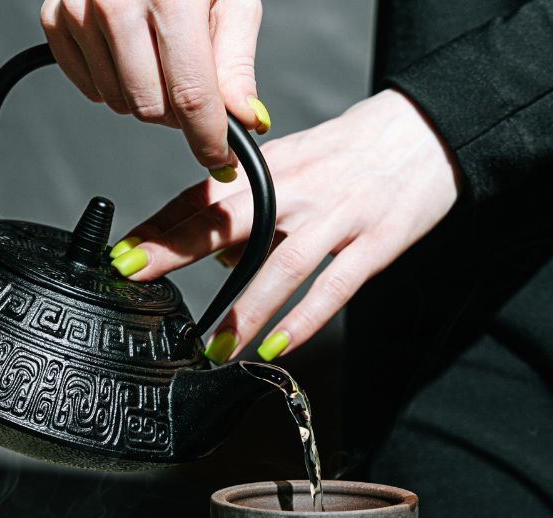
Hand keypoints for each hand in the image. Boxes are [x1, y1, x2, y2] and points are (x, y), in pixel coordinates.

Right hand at [40, 0, 267, 172]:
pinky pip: (87, 86)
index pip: (191, 97)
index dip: (209, 140)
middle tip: (189, 81)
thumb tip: (244, 120)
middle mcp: (116, 2)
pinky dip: (110, 81)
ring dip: (143, 95)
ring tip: (158, 54)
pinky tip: (126, 51)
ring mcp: (80, 8)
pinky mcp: (55, 15)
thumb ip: (236, 62)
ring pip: (118, 103)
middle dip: (176, 112)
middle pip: (150, 109)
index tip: (221, 161)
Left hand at [108, 89, 461, 360]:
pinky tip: (277, 348)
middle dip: (177, 248)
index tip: (123, 254)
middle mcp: (300, 188)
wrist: (429, 133)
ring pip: (282, 265)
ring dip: (244, 309)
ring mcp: (339, 216)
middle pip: (229, 219)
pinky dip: (303, 321)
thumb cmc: (354, 156)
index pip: (205, 195)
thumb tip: (217, 259)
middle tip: (138, 276)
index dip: (161, 226)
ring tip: (216, 346)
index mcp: (274, 168)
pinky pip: (335, 288)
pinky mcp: (376, 243)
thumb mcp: (296, 168)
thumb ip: (253, 210)